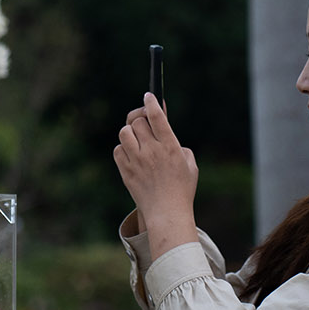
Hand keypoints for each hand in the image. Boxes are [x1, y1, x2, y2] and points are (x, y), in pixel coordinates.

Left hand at [113, 93, 198, 249]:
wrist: (166, 213)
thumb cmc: (182, 190)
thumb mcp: (190, 166)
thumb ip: (180, 147)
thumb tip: (167, 135)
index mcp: (170, 147)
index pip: (157, 117)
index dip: (152, 102)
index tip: (149, 96)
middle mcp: (152, 151)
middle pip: (138, 121)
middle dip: (141, 119)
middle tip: (145, 123)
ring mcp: (136, 161)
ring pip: (125, 133)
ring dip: (130, 132)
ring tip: (138, 140)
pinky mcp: (126, 171)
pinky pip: (118, 150)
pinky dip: (123, 148)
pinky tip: (132, 154)